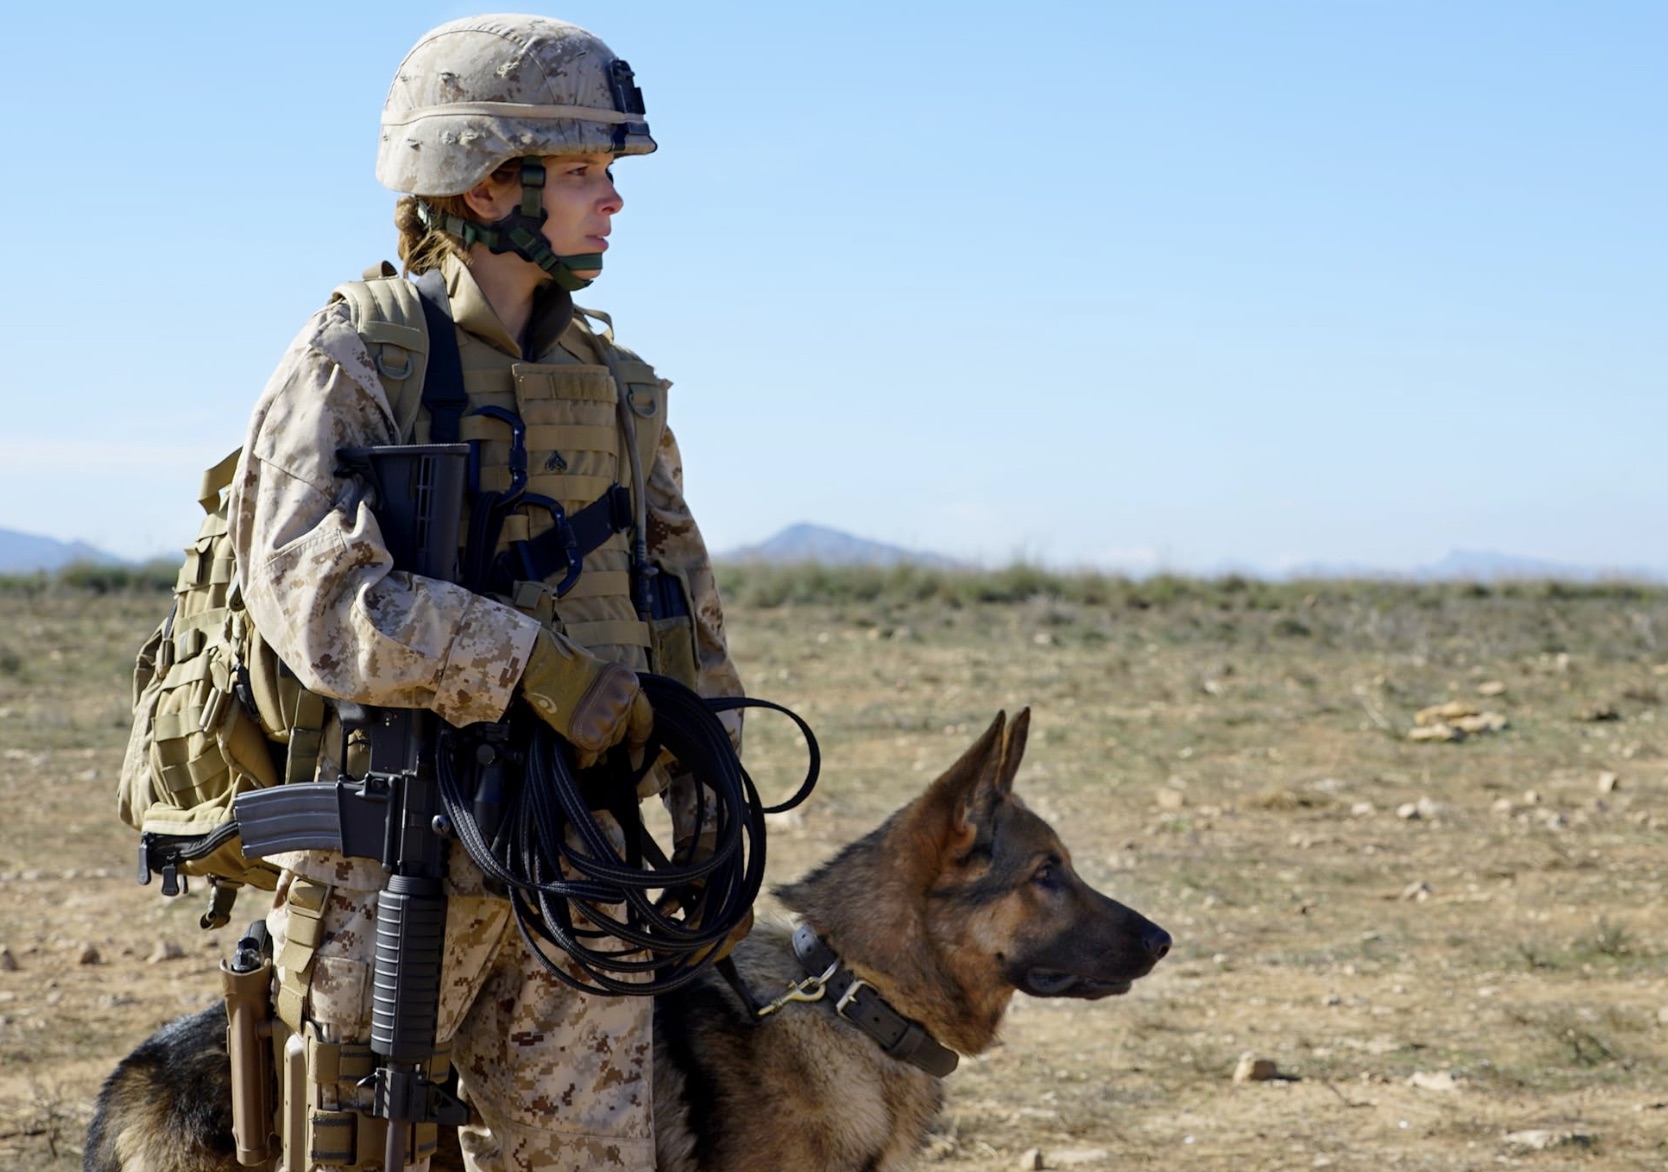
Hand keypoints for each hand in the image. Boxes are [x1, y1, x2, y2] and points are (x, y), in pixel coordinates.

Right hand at [518, 629, 653, 767]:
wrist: (542, 664)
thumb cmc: (567, 666)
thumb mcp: (604, 674)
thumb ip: (617, 696)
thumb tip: (625, 726)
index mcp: (630, 685)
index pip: (644, 720)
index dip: (638, 736)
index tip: (634, 745)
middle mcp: (623, 703)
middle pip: (620, 734)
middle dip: (606, 734)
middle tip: (586, 723)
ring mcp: (607, 719)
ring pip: (604, 746)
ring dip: (592, 742)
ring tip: (575, 726)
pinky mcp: (588, 735)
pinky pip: (588, 756)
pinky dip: (580, 756)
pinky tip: (572, 744)